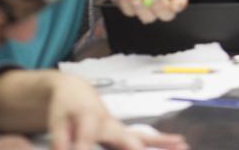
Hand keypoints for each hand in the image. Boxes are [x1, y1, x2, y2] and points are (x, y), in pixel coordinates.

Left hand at [47, 74, 188, 149]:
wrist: (75, 93)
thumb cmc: (66, 108)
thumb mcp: (57, 121)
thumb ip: (61, 138)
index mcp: (91, 118)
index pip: (89, 137)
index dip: (83, 146)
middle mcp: (110, 123)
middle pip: (128, 140)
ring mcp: (119, 129)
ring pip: (141, 139)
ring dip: (161, 143)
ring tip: (181, 146)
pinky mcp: (123, 134)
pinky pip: (144, 139)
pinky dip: (162, 141)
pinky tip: (179, 143)